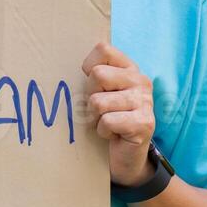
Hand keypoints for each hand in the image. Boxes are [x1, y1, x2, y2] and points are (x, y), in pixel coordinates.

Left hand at [82, 42, 154, 186]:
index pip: (103, 49)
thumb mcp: (99, 92)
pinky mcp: (144, 123)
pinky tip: (113, 134)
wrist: (125, 157)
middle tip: (100, 110)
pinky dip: (103, 132)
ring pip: (98, 101)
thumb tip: (61, 63)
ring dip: (96, 118)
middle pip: (97, 75)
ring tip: (107, 122)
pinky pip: (107, 121)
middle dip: (90, 97)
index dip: (89, 68)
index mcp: (129, 67)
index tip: (94, 86)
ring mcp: (145, 101)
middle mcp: (141, 80)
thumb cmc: (107, 119)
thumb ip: (91, 75)